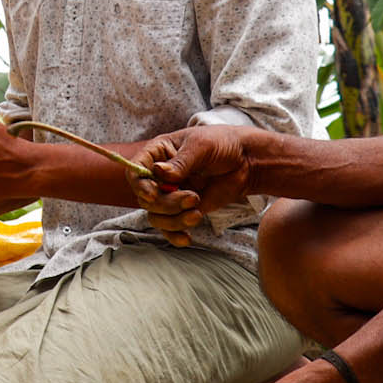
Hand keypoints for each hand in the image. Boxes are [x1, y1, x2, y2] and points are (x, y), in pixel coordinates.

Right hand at [131, 126, 251, 242]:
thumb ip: (180, 162)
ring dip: (174, 219)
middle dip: (167, 203)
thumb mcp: (201, 147)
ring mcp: (171, 194)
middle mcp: (159, 176)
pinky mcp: (184, 209)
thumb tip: (158, 172)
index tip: (154, 194)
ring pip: (156, 216)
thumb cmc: (223, 144)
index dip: (140, 185)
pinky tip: (187, 239)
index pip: (135, 171)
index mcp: (158, 154)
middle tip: (193, 198)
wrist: (247, 161)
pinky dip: (175, 235)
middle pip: (146, 199)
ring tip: (197, 212)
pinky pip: (170, 228)